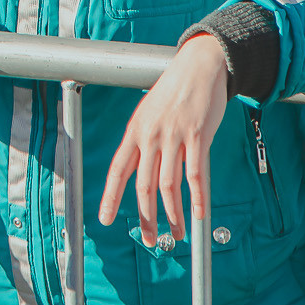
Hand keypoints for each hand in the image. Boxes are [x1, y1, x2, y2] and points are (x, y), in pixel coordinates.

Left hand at [99, 33, 229, 244]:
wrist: (198, 66)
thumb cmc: (174, 91)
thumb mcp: (149, 113)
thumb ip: (145, 141)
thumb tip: (140, 171)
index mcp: (135, 131)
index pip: (118, 170)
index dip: (111, 196)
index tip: (106, 218)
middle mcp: (151, 135)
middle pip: (144, 185)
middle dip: (146, 217)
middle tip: (150, 239)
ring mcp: (174, 135)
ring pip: (169, 185)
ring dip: (173, 214)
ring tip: (176, 234)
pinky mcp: (197, 135)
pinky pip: (195, 173)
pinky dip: (197, 197)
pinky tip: (198, 214)